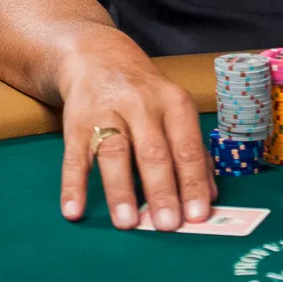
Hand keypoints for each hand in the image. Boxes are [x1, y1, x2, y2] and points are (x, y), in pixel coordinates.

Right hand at [59, 41, 215, 231]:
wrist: (98, 56)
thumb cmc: (145, 94)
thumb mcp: (173, 109)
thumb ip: (191, 150)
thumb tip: (209, 195)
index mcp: (173, 103)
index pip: (187, 146)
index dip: (193, 181)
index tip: (198, 215)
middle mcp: (142, 104)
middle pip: (153, 151)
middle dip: (162, 190)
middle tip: (167, 225)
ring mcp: (107, 111)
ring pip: (116, 153)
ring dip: (121, 190)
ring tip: (127, 223)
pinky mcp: (76, 121)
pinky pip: (74, 156)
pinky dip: (73, 185)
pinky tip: (74, 210)